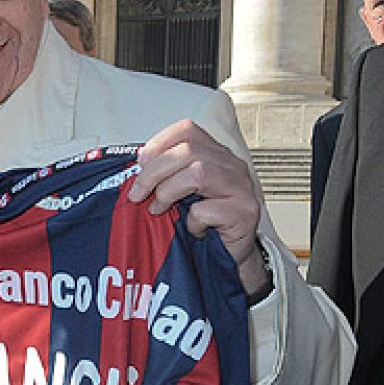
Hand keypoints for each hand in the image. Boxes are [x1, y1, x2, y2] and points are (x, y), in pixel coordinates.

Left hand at [130, 120, 268, 295]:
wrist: (227, 254)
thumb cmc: (201, 220)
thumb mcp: (178, 190)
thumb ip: (164, 173)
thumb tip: (138, 160)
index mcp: (214, 153)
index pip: (187, 130)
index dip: (159, 143)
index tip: (140, 164)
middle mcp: (231, 165)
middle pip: (188, 150)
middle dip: (153, 172)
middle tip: (138, 194)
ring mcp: (241, 187)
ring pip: (199, 173)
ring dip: (168, 193)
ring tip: (159, 210)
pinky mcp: (245, 212)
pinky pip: (207, 209)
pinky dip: (192, 221)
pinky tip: (194, 229)